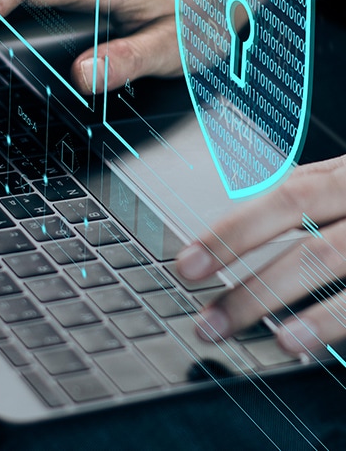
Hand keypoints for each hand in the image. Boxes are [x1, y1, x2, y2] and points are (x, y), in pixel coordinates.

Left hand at [176, 155, 345, 354]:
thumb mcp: (341, 182)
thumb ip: (304, 201)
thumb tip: (233, 236)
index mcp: (345, 177)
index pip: (280, 201)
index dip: (232, 233)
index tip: (188, 264)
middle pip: (309, 244)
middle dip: (252, 286)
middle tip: (208, 320)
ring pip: (341, 265)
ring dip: (303, 311)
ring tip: (265, 339)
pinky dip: (338, 321)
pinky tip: (308, 342)